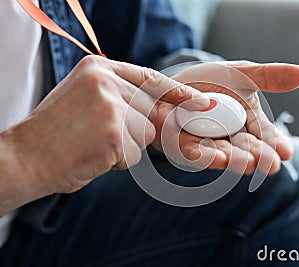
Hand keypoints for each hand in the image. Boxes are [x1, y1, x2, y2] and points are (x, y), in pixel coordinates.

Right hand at [0, 55, 209, 208]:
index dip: (178, 92)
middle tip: (104, 136)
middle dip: (138, 130)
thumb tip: (160, 113)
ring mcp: (111, 106)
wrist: (25, 158)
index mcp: (98, 68)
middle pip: (151, 111)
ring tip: (93, 145)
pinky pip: (134, 154)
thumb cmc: (56, 134)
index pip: (150, 78)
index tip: (201, 102)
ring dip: (126, 147)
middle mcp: (106, 81)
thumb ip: (121, 98)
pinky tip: (92, 155)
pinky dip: (118, 161)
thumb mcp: (86, 100)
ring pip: (145, 134)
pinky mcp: (114, 133)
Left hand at [151, 61, 298, 174]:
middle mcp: (231, 138)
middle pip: (247, 148)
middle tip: (272, 164)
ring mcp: (207, 144)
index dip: (276, 144)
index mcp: (249, 123)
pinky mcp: (182, 147)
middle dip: (259, 156)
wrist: (173, 83)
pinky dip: (206, 157)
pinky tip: (219, 158)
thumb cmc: (211, 80)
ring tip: (249, 164)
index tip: (286, 152)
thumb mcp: (241, 74)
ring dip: (236, 160)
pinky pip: (194, 154)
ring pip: (224, 154)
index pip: (266, 136)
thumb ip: (267, 77)